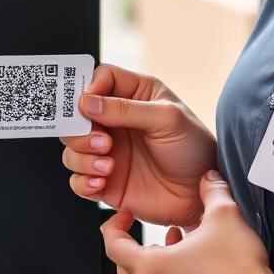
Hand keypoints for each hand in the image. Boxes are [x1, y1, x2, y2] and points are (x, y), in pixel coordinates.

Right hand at [59, 63, 217, 228]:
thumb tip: (87, 102)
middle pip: (76, 115)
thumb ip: (126, 109)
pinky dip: (83, 181)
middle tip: (103, 142)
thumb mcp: (167, 119)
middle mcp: (117, 121)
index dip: (89, 88)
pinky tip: (101, 182)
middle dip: (80, 130)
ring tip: (108, 166)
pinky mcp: (105, 181)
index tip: (88, 104)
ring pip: (72, 148)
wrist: (201, 195)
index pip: (101, 79)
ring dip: (82, 157)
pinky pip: (78, 180)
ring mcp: (109, 151)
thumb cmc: (194, 149)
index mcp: (135, 95)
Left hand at [100, 169, 273, 273]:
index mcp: (150, 269)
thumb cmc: (239, 270)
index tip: (125, 214)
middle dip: (131, 244)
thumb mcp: (224, 215)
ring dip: (150, 260)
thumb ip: (211, 190)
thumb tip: (208, 177)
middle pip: (122, 267)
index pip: (112, 245)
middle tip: (143, 228)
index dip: (114, 224)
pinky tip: (189, 262)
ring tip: (173, 239)